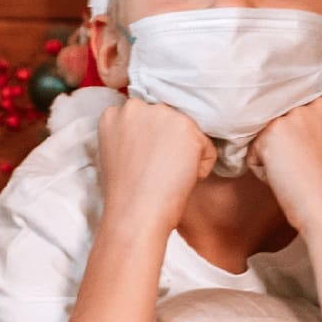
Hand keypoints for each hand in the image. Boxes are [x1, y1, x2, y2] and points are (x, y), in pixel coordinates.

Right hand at [96, 98, 213, 234]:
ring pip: (188, 133)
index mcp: (114, 113)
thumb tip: (158, 135)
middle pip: (168, 121)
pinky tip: (180, 180)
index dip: (150, 142)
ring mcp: (162, 115)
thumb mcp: (116, 152)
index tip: (145, 162)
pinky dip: (200, 168)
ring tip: (167, 176)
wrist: (135, 215)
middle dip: (169, 143)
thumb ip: (131, 133)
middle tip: (157, 170)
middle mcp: (136, 107)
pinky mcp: (186, 128)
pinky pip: (206, 149)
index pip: (146, 118)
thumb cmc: (125, 194)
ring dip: (185, 154)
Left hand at [249, 98, 321, 233]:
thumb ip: (320, 133)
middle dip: (286, 143)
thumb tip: (294, 135)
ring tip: (295, 176)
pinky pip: (254, 151)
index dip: (301, 139)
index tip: (310, 159)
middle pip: (284, 121)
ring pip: (268, 134)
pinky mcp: (273, 131)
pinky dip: (262, 169)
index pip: (304, 115)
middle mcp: (318, 106)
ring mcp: (295, 116)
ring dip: (273, 155)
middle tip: (302, 170)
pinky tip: (284, 180)